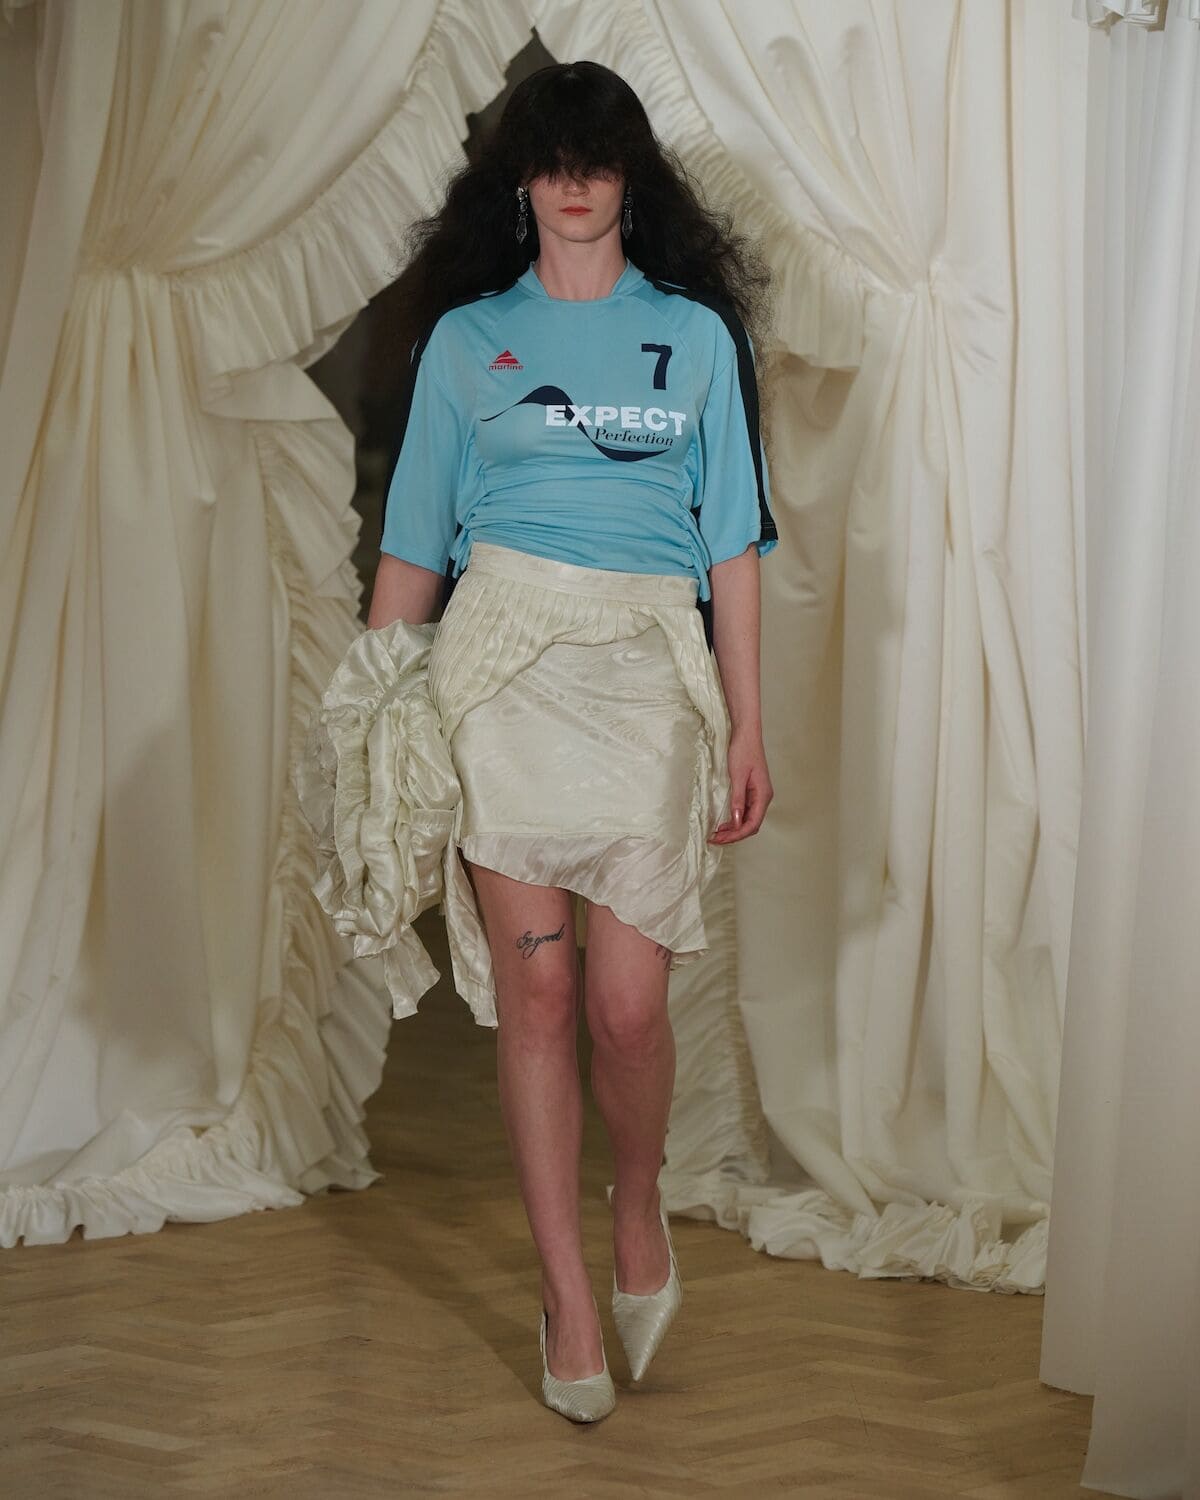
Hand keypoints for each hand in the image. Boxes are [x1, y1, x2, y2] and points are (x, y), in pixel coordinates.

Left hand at [708, 728, 772, 843]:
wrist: (746, 734)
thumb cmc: (743, 751)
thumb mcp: (738, 776)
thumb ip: (738, 800)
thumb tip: (736, 821)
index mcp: (763, 795)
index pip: (752, 824)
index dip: (736, 835)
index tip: (720, 839)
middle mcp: (763, 798)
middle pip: (751, 825)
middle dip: (734, 835)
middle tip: (715, 839)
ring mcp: (758, 795)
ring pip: (747, 819)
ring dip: (733, 828)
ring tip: (717, 833)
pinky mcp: (752, 791)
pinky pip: (744, 811)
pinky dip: (735, 819)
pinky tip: (724, 823)